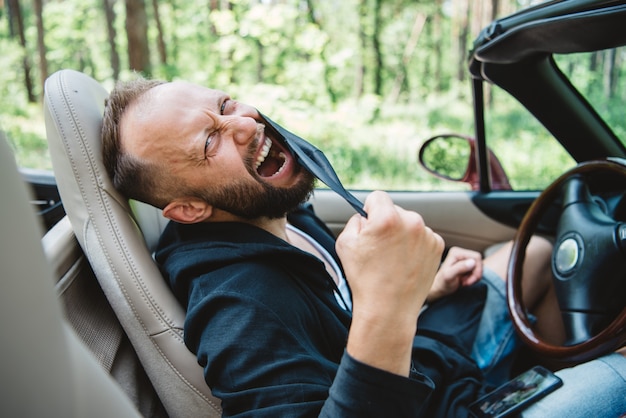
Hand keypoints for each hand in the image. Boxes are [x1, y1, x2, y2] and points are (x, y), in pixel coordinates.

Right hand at [336, 191, 443, 375]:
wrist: (388, 310)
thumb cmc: (364, 279)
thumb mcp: (345, 244)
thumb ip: (354, 221)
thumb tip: (365, 216)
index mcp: (387, 218)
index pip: (377, 197)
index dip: (369, 210)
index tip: (370, 225)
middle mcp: (411, 221)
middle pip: (395, 210)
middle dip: (387, 223)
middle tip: (380, 248)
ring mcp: (427, 234)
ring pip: (410, 224)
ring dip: (402, 234)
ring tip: (393, 259)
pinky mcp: (437, 247)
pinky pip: (422, 237)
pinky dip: (414, 246)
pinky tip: (405, 263)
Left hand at [427, 246, 482, 302]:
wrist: (439, 288)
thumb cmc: (442, 283)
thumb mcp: (449, 276)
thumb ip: (460, 268)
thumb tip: (472, 262)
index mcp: (456, 252)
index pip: (476, 257)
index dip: (476, 270)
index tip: (468, 281)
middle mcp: (460, 253)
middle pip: (479, 261)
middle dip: (475, 274)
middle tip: (466, 283)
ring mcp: (464, 258)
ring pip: (479, 267)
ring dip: (474, 277)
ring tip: (464, 282)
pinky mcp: (466, 264)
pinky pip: (477, 270)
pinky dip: (473, 278)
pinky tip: (465, 281)